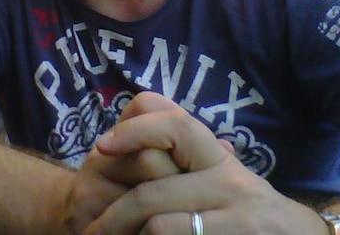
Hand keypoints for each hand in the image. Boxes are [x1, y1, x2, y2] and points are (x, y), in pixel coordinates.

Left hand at [82, 92, 326, 234]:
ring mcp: (238, 218)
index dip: (135, 130)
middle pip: (151, 193)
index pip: (175, 126)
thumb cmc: (251, 212)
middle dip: (111, 217)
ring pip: (159, 224)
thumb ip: (188, 153)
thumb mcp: (223, 176)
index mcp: (217, 159)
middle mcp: (230, 183)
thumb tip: (137, 116)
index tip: (102, 147)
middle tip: (88, 230)